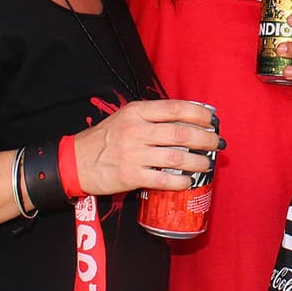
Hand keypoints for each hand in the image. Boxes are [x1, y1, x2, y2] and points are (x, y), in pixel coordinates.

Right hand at [72, 99, 223, 195]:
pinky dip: (180, 182)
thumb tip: (188, 119)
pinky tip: (189, 181)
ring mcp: (133, 154)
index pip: (176, 108)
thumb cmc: (105, 139)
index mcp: (137, 112)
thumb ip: (153, 117)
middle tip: (217, 143)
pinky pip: (163, 179)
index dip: (200, 113)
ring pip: (177, 157)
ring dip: (198, 161)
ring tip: (207, 163)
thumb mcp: (126, 118)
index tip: (213, 120)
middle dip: (205, 139)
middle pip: (182, 133)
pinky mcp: (131, 176)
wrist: (74, 162)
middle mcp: (136, 131)